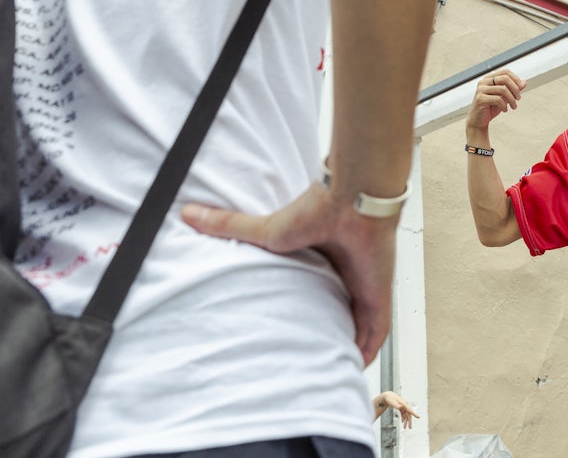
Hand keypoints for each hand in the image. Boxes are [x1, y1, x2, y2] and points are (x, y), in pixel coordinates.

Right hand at [181, 183, 397, 364]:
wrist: (351, 201)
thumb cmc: (317, 209)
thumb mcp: (265, 230)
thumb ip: (229, 226)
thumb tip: (188, 213)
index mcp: (324, 260)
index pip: (320, 293)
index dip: (310, 313)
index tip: (292, 332)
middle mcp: (347, 275)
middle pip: (340, 311)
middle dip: (329, 332)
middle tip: (310, 356)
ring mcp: (364, 287)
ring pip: (360, 325)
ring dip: (348, 345)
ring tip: (329, 366)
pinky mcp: (378, 296)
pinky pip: (378, 331)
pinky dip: (368, 348)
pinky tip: (357, 364)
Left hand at [373, 390, 419, 427]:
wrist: (387, 396)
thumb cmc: (389, 399)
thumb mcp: (392, 403)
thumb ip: (397, 405)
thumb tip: (401, 407)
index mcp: (404, 404)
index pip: (410, 410)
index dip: (415, 414)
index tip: (419, 417)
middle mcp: (405, 405)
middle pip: (409, 414)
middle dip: (409, 421)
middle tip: (410, 428)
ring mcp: (403, 406)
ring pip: (406, 415)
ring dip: (406, 421)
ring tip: (405, 428)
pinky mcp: (401, 407)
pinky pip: (403, 413)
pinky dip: (403, 418)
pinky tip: (402, 422)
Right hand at [465, 69, 525, 131]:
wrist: (479, 121)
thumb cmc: (491, 107)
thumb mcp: (505, 97)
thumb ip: (513, 89)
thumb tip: (524, 82)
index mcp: (489, 78)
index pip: (505, 72)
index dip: (515, 78)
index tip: (521, 88)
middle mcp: (483, 82)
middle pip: (505, 78)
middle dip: (515, 89)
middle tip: (519, 98)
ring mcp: (481, 90)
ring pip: (502, 89)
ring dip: (511, 99)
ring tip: (514, 107)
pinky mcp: (480, 99)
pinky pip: (497, 99)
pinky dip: (504, 105)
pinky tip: (505, 110)